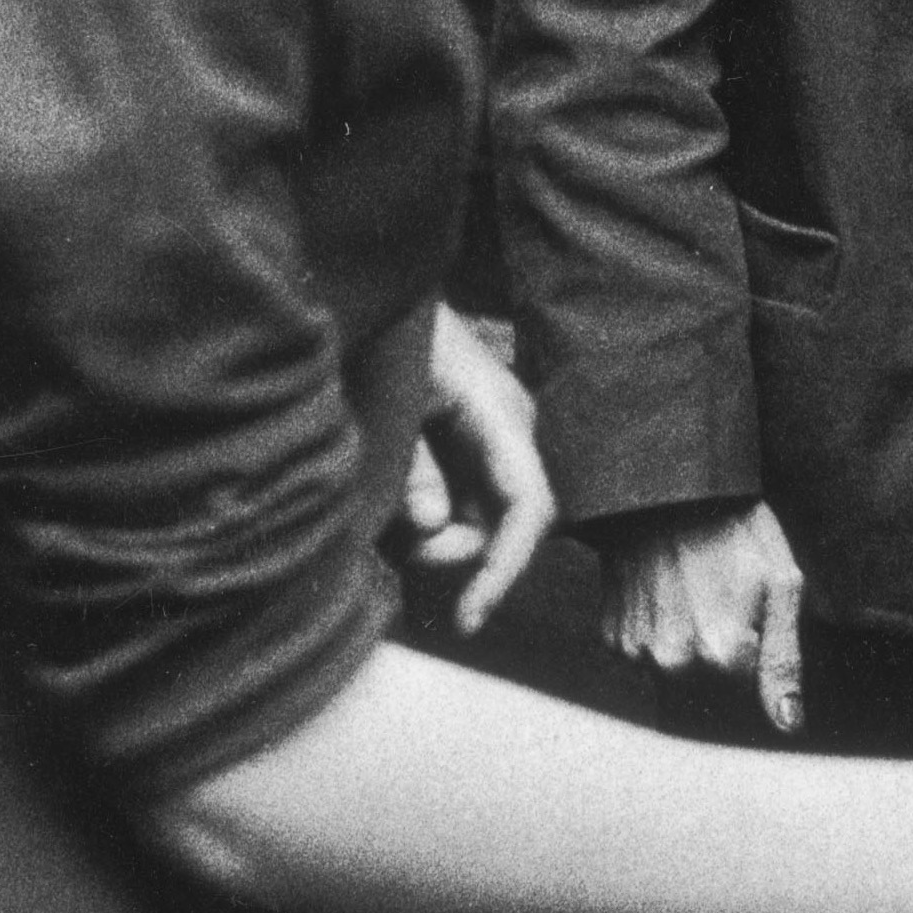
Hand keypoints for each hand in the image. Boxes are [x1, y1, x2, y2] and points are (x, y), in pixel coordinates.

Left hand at [397, 308, 555, 636]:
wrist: (384, 292)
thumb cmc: (390, 336)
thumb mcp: (394, 399)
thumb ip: (413, 463)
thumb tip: (427, 525)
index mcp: (503, 416)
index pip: (528, 508)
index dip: (504, 569)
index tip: (468, 620)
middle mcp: (514, 432)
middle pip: (503, 526)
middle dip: (452, 552)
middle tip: (396, 547)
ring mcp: (498, 440)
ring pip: (481, 521)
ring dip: (435, 537)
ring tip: (384, 517)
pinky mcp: (476, 446)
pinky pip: (466, 504)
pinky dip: (431, 522)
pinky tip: (398, 511)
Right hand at [599, 500, 806, 732]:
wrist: (663, 488)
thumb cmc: (732, 526)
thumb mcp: (779, 580)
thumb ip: (784, 659)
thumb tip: (788, 724)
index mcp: (722, 653)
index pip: (748, 686)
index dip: (755, 645)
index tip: (749, 608)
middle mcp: (673, 664)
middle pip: (710, 684)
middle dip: (722, 650)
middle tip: (720, 594)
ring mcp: (636, 653)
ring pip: (676, 670)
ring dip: (689, 643)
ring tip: (691, 590)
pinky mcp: (611, 639)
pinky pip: (644, 653)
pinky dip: (658, 632)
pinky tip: (664, 593)